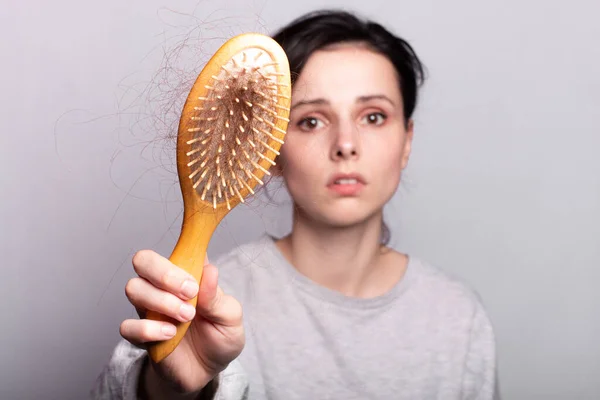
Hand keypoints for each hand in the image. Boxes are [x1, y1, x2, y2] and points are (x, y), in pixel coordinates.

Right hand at [119, 250, 244, 393]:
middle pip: (143, 260)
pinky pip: (127, 325)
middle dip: (164, 273)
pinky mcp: (141, 335)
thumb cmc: (220, 336)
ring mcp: (149, 309)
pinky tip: (169, 334)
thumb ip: (217, 296)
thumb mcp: (231, 317)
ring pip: (133, 288)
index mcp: (187, 274)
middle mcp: (164, 286)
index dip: (183, 251)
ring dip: (161, 301)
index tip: (196, 276)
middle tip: (190, 293)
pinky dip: (148, 329)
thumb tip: (209, 270)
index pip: (176, 248)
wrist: (209, 370)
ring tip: (186, 317)